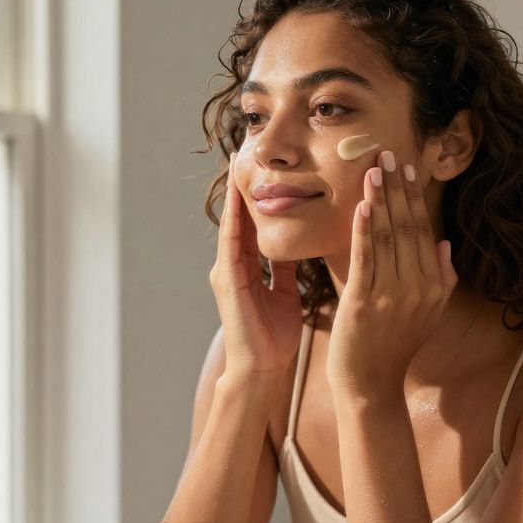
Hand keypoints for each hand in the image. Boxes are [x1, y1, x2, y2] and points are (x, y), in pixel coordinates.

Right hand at [209, 153, 303, 377]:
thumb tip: (296, 246)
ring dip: (234, 196)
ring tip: (236, 165)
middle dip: (242, 188)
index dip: (259, 199)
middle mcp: (233, 265)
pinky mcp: (227, 280)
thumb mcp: (287, 293)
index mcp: (249, 269)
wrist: (262, 368)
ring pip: (232, 224)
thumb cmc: (275, 337)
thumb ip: (286, 270)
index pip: (253, 226)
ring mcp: (226, 271)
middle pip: (239, 218)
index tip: (267, 171)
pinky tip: (237, 197)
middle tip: (244, 154)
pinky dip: (233, 218)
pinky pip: (230, 242)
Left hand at [327, 151, 457, 395]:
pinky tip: (363, 205)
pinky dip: (365, 229)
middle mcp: (418, 288)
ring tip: (373, 169)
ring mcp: (392, 296)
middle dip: (397, 188)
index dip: (413, 197)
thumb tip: (443, 244)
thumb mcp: (427, 314)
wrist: (370, 384)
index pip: (424, 230)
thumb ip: (440, 280)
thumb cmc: (393, 346)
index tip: (405, 168)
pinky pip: (366, 258)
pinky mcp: (364, 303)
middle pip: (407, 227)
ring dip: (380, 199)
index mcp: (435, 287)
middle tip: (387, 154)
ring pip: (387, 237)